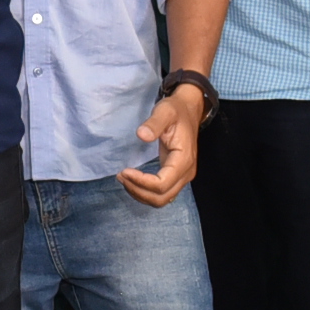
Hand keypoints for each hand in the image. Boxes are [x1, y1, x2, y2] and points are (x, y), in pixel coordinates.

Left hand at [119, 88, 205, 205]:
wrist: (188, 110)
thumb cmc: (176, 110)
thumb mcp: (165, 111)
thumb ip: (154, 123)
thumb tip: (141, 135)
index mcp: (184, 160)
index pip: (161, 184)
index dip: (141, 181)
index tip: (124, 170)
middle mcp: (186, 173)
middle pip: (161, 197)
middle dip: (138, 190)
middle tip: (121, 175)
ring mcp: (183, 177)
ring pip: (161, 200)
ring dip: (141, 194)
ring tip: (124, 179)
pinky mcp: (176, 177)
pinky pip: (162, 194)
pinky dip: (146, 193)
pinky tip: (133, 181)